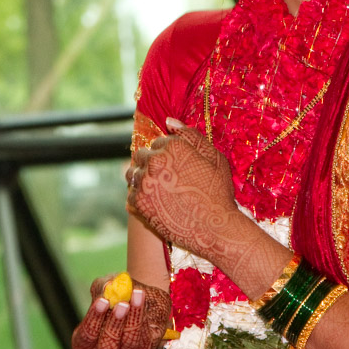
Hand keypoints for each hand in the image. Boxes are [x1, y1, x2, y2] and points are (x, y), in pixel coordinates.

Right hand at [71, 276, 170, 348]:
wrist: (138, 299)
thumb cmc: (114, 295)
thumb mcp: (105, 288)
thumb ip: (103, 288)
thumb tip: (108, 288)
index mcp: (83, 344)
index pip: (85, 338)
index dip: (94, 320)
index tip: (103, 300)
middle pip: (106, 348)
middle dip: (114, 325)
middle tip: (122, 304)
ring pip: (128, 343)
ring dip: (133, 320)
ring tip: (136, 296)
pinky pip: (144, 338)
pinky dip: (143, 316)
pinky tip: (141, 298)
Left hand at [126, 122, 254, 259]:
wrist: (215, 227)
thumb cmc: (218, 191)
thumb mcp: (214, 157)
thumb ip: (190, 135)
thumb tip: (167, 121)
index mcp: (172, 146)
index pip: (159, 141)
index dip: (168, 153)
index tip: (177, 166)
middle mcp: (154, 161)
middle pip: (142, 155)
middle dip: (151, 163)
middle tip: (167, 179)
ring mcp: (144, 182)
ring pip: (132, 173)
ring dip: (142, 178)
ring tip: (159, 190)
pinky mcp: (138, 203)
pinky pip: (130, 194)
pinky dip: (139, 197)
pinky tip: (155, 203)